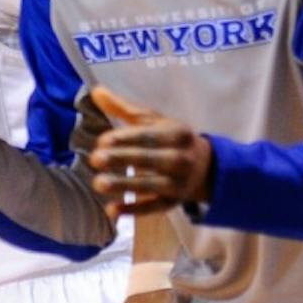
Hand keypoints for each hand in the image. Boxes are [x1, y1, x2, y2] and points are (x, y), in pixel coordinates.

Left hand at [87, 86, 212, 218]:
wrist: (207, 167)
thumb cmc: (172, 139)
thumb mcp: (155, 121)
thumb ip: (124, 108)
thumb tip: (95, 91)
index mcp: (178, 133)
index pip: (149, 136)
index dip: (125, 138)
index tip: (102, 141)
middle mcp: (181, 158)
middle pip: (150, 159)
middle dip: (122, 159)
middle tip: (95, 159)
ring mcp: (179, 183)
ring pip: (150, 185)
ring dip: (124, 185)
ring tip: (98, 184)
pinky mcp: (174, 202)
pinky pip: (153, 208)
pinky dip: (134, 210)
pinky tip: (111, 210)